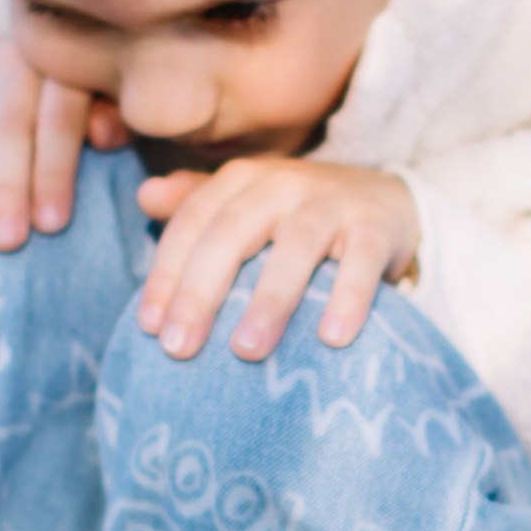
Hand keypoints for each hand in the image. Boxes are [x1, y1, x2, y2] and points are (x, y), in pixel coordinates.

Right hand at [0, 40, 124, 247]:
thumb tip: (104, 134)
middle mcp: (12, 60)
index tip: (52, 226)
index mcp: (64, 68)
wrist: (49, 48)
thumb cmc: (90, 98)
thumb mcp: (112, 102)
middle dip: (4, 186)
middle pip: (6, 126)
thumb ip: (114, 118)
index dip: (55, 170)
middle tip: (4, 243)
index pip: (60, 120)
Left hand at [137, 157, 419, 360]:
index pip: (192, 224)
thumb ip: (196, 202)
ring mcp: (331, 202)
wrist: (386, 199)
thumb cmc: (298, 213)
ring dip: (269, 301)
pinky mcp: (376, 225)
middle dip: (200, 293)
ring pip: (295, 247)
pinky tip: (331, 338)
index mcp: (241, 180)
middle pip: (231, 234)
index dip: (166, 274)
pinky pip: (361, 261)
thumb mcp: (247, 201)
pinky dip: (348, 298)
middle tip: (179, 349)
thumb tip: (144, 197)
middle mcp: (281, 183)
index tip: (150, 328)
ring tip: (246, 350)